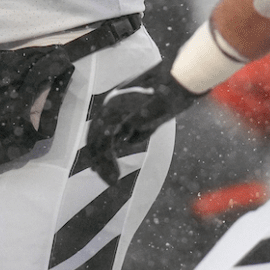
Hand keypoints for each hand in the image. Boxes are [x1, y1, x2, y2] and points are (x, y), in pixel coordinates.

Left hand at [86, 62, 198, 184]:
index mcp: (114, 102)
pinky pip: (108, 144)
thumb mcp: (147, 119)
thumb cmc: (166, 101)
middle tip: (101, 176)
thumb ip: (135, 130)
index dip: (98, 148)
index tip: (100, 166)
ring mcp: (113, 109)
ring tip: (111, 180)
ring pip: (99, 142)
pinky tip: (115, 174)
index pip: (99, 128)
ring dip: (103, 164)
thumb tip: (125, 142)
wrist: (175, 90)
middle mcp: (109, 104)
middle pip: (94, 136)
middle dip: (98, 159)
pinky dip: (108, 161)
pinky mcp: (120, 117)